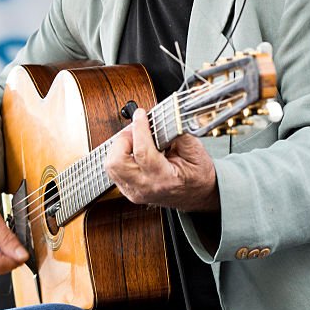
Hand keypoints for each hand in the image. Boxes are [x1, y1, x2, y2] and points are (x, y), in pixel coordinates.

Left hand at [104, 108, 219, 211]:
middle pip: (117, 162)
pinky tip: (133, 149)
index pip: (142, 152)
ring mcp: (134, 191)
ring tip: (135, 138)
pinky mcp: (128, 190)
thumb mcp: (196, 152)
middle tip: (136, 129)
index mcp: (164, 179)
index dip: (139, 129)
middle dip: (123, 139)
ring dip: (119, 147)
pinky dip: (120, 155)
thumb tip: (163, 118)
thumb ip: (178, 134)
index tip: (141, 114)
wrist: (198, 195)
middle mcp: (145, 187)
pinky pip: (114, 171)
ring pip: (111, 166)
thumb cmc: (198, 175)